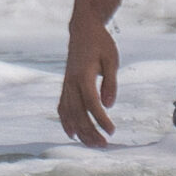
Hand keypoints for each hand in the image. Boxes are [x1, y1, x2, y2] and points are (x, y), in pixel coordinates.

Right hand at [58, 23, 120, 146]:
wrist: (83, 30)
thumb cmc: (101, 44)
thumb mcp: (112, 59)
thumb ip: (110, 83)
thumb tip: (109, 105)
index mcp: (83, 75)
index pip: (91, 103)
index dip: (101, 119)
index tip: (112, 131)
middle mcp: (71, 82)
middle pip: (78, 113)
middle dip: (90, 132)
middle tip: (105, 145)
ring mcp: (66, 85)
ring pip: (69, 113)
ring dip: (80, 131)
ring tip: (93, 145)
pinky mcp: (65, 86)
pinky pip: (62, 108)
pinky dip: (66, 123)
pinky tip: (73, 135)